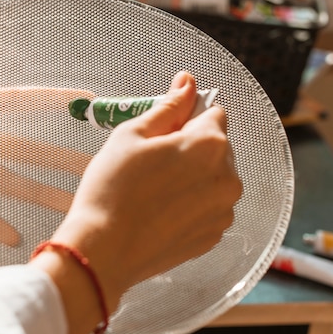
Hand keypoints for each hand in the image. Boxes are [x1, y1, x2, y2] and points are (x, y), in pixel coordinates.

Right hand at [32, 71, 241, 333]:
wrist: (104, 251)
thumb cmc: (112, 188)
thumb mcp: (132, 135)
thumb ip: (167, 106)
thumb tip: (187, 81)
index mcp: (210, 144)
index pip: (214, 113)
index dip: (186, 117)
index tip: (162, 131)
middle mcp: (228, 177)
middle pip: (216, 148)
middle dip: (189, 148)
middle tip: (150, 163)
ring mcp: (223, 211)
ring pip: (212, 179)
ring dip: (192, 177)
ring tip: (152, 190)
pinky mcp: (213, 237)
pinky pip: (208, 208)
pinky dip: (190, 205)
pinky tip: (159, 211)